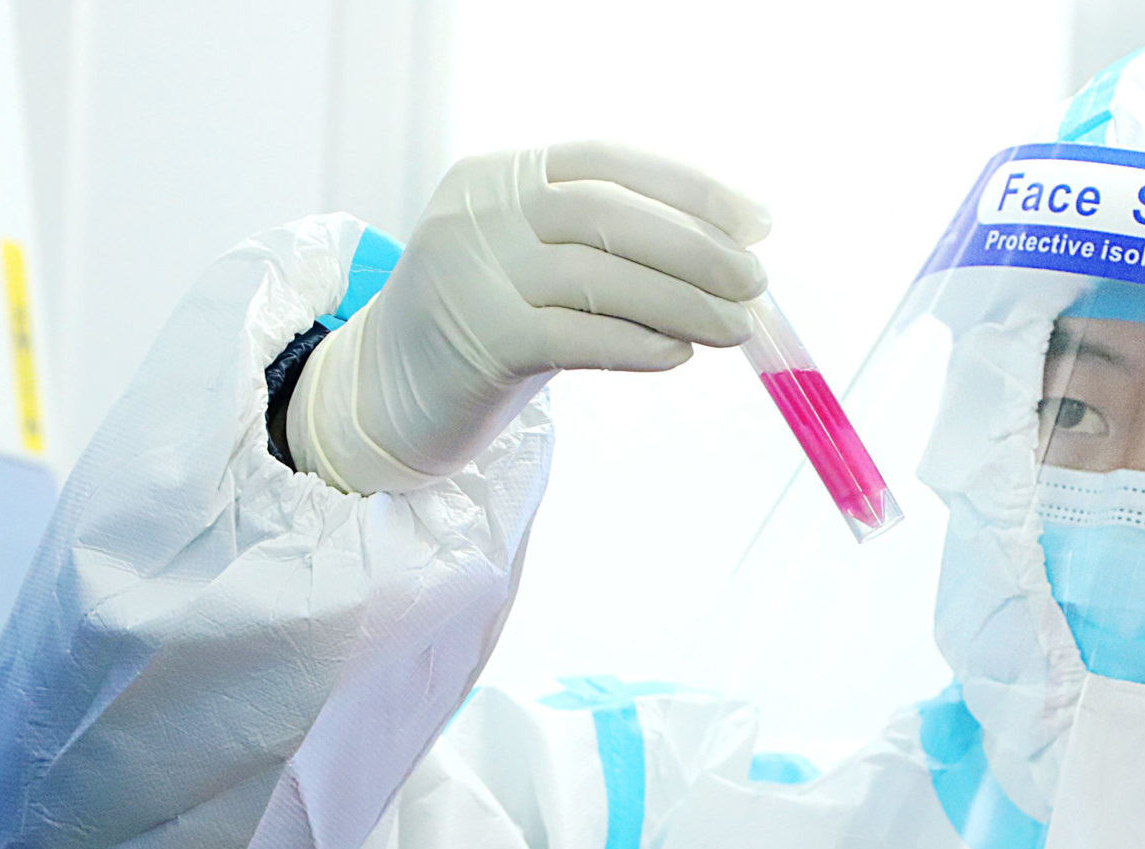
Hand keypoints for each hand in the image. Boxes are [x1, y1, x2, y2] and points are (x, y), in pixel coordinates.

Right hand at [289, 141, 770, 491]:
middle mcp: (483, 212)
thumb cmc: (489, 319)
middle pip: (608, 214)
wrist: (388, 389)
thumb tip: (729, 254)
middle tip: (755, 284)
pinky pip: (577, 338)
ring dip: (683, 303)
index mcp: (503, 173)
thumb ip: (609, 243)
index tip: (756, 223)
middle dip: (696, 248)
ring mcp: (474, 273)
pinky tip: (678, 355)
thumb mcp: (536, 256)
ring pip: (600, 278)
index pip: (608, 161)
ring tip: (736, 328)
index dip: (691, 189)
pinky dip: (638, 346)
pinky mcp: (478, 342)